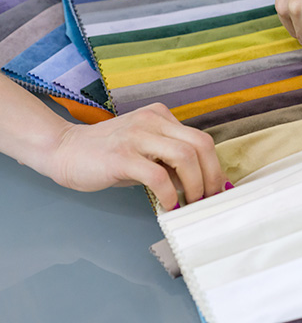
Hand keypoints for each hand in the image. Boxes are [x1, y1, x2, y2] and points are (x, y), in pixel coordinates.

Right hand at [48, 103, 227, 209]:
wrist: (63, 150)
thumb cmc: (107, 155)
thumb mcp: (146, 152)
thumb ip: (171, 162)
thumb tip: (201, 184)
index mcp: (161, 117)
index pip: (201, 140)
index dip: (214, 167)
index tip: (217, 189)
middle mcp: (152, 121)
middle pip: (201, 145)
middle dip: (211, 176)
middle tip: (208, 199)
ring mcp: (137, 136)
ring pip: (185, 157)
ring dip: (194, 185)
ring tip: (189, 203)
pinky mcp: (122, 156)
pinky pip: (158, 176)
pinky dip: (169, 194)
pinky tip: (168, 206)